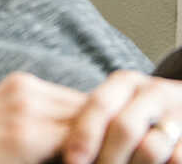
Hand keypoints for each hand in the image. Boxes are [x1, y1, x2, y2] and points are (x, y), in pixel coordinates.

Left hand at [64, 70, 181, 163]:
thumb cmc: (142, 111)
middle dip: (105, 158)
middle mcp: (152, 93)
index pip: (100, 105)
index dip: (84, 135)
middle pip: (123, 128)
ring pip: (149, 148)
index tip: (72, 161)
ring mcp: (177, 115)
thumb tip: (67, 151)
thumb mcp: (122, 102)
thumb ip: (95, 118)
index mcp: (126, 82)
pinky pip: (174, 160)